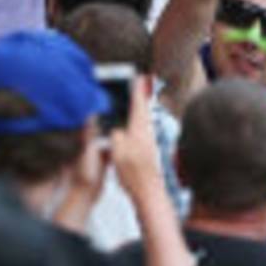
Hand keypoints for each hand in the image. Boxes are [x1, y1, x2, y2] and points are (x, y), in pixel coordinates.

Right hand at [110, 76, 162, 198]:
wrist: (149, 191)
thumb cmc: (134, 171)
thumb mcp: (118, 148)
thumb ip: (116, 134)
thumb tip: (116, 129)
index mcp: (139, 125)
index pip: (138, 100)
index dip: (136, 87)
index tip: (136, 75)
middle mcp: (147, 130)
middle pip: (142, 107)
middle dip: (138, 95)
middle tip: (133, 85)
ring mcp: (149, 139)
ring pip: (142, 118)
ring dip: (137, 109)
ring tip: (129, 103)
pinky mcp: (148, 150)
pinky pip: (141, 129)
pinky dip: (136, 123)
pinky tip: (129, 129)